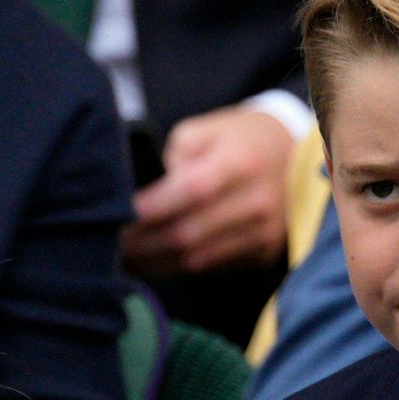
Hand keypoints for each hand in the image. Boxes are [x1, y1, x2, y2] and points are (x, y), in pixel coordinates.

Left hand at [122, 106, 294, 275]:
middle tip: (106, 245)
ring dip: (153, 263)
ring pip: (196, 260)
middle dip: (140, 244)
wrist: (292, 156)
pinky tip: (154, 260)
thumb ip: (170, 160)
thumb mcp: (202, 132)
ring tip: (123, 258)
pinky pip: (212, 267)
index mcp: (241, 161)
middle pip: (188, 234)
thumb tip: (136, 197)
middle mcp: (258, 201)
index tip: (113, 217)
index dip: (148, 210)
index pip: (190, 192)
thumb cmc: (236, 139)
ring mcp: (265, 232)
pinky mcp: (264, 252)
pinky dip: (177, 266)